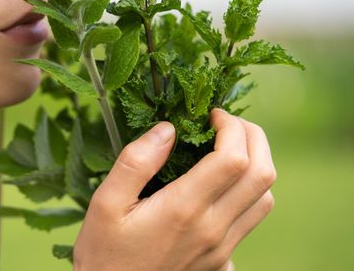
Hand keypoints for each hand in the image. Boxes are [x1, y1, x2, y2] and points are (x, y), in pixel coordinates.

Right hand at [73, 109, 275, 270]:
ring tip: (229, 148)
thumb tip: (167, 129)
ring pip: (265, 198)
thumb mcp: (105, 202)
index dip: (231, 127)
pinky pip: (252, 218)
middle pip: (262, 174)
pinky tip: (223, 183)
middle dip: (253, 137)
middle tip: (227, 123)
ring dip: (257, 164)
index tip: (211, 114)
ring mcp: (221, 247)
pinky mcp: (221, 259)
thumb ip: (136, 162)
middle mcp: (212, 229)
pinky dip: (250, 191)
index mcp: (183, 209)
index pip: (233, 158)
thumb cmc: (104, 251)